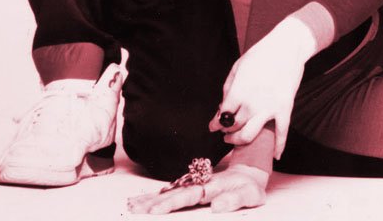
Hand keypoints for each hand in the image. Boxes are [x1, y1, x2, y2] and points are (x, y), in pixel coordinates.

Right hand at [127, 164, 267, 214]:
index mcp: (211, 187)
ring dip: (152, 198)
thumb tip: (216, 206)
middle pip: (173, 193)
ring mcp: (195, 186)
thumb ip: (235, 200)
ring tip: (132, 204)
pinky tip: (146, 201)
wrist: (250, 173)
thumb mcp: (250, 195)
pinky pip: (173, 193)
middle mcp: (199, 185)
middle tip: (134, 209)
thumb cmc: (250, 187)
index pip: (187, 196)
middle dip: (154, 202)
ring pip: (170, 192)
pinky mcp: (193, 189)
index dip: (171, 203)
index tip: (155, 210)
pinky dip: (158, 197)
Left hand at [209, 18, 315, 158]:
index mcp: (239, 90)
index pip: (222, 116)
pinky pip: (281, 134)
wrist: (287, 47)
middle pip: (233, 127)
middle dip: (226, 131)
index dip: (215, 124)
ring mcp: (270, 107)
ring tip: (235, 139)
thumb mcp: (238, 66)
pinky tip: (275, 156)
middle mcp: (252, 102)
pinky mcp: (285, 109)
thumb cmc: (261, 54)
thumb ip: (228, 88)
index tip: (213, 126)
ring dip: (239, 141)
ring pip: (249, 136)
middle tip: (224, 131)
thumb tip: (223, 107)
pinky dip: (278, 147)